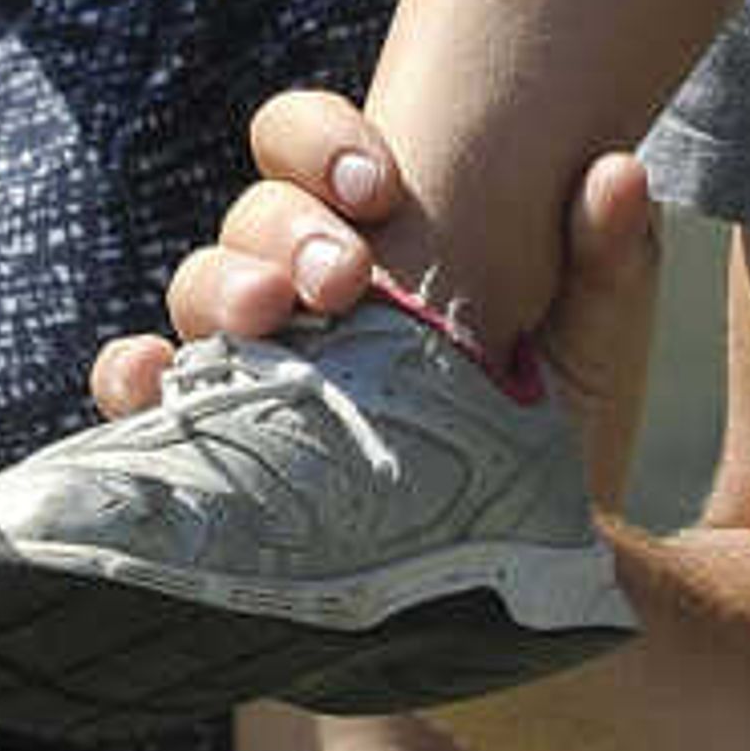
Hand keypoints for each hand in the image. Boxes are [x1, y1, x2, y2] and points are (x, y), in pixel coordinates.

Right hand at [96, 105, 667, 513]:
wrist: (499, 609)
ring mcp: (249, 369)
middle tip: (341, 275)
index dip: (325, 141)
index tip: (380, 187)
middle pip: (253, 210)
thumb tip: (619, 169)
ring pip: (197, 286)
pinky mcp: (212, 453)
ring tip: (271, 316)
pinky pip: (140, 399)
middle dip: (286, 224)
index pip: (312, 147)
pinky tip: (151, 379)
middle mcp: (300, 292)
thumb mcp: (589, 364)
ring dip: (224, 285)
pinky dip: (130, 377)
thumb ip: (608, 263)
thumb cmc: (543, 462)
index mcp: (379, 241)